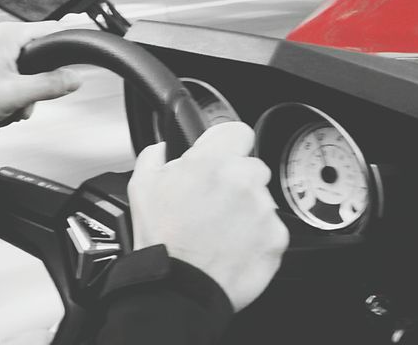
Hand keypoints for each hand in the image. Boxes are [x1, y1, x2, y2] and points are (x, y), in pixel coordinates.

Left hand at [0, 19, 83, 126]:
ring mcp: (0, 51)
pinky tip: (10, 105)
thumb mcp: (16, 94)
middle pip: (45, 53)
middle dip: (42, 80)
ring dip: (31, 92)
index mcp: (8, 35)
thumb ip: (49, 85)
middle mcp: (4, 37)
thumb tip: (75, 78)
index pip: (52, 30)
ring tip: (15, 104)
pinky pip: (23, 76)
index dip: (66, 47)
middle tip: (30, 96)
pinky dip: (21, 93)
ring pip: (35, 69)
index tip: (80, 59)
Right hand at [128, 122, 288, 311]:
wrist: (178, 286)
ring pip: (261, 200)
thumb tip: (164, 149)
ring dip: (246, 209)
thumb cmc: (161, 239)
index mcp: (212, 161)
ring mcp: (263, 210)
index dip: (228, 143)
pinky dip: (256, 236)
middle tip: (214, 201)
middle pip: (251, 167)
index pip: (238, 131)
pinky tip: (232, 246)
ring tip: (220, 230)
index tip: (222, 155)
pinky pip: (271, 229)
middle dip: (236, 180)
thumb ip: (156, 154)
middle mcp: (243, 180)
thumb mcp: (141, 184)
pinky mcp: (276, 238)